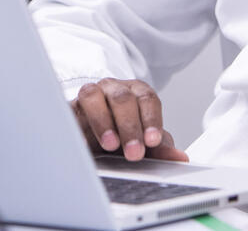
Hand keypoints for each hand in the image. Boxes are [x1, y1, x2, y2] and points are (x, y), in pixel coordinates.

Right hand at [71, 78, 188, 162]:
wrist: (94, 138)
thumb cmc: (124, 136)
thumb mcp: (144, 143)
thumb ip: (161, 148)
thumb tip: (179, 157)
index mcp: (136, 93)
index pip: (147, 98)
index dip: (151, 119)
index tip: (153, 141)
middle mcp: (113, 89)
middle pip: (123, 98)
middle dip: (130, 126)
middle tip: (134, 153)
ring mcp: (90, 95)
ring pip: (94, 95)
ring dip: (103, 121)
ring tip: (111, 144)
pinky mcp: (69, 107)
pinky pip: (68, 110)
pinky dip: (75, 124)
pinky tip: (82, 142)